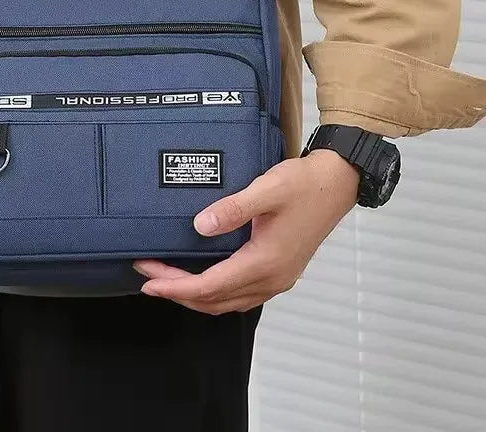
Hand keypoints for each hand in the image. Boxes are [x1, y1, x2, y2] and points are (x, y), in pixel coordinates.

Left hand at [134, 150, 359, 314]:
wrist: (336, 183)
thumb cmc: (305, 185)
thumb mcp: (266, 190)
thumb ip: (232, 209)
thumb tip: (200, 226)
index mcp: (265, 262)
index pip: (211, 286)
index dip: (176, 286)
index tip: (150, 280)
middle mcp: (272, 278)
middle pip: (215, 300)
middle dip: (178, 291)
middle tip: (148, 276)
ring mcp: (278, 278)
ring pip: (228, 302)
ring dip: (195, 295)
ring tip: (167, 279)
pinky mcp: (279, 271)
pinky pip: (240, 294)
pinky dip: (215, 292)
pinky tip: (203, 279)